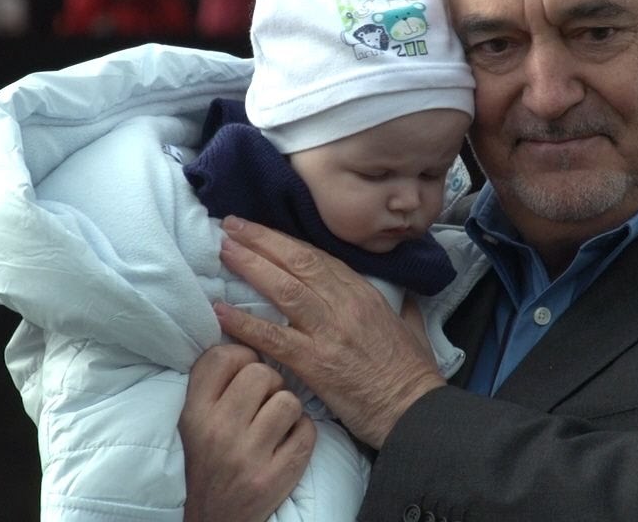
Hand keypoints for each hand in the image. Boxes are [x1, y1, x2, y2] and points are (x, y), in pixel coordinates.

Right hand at [180, 344, 315, 521]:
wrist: (214, 518)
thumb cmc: (208, 459)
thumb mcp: (194, 420)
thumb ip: (214, 381)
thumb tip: (243, 330)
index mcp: (193, 412)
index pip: (225, 355)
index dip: (242, 356)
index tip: (245, 370)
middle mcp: (217, 432)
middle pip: (262, 373)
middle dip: (270, 382)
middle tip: (263, 400)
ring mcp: (248, 456)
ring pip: (289, 400)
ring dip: (288, 408)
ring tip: (275, 423)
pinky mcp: (276, 476)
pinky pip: (308, 430)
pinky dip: (303, 433)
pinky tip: (286, 442)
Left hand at [214, 216, 445, 448]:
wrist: (416, 411)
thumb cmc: (413, 374)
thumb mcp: (412, 328)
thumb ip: (400, 307)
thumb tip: (402, 296)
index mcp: (364, 294)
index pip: (318, 257)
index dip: (284, 240)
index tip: (259, 229)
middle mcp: (345, 305)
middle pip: (297, 262)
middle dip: (261, 240)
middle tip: (231, 226)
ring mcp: (330, 332)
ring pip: (284, 289)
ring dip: (250, 266)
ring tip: (224, 251)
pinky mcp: (316, 363)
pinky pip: (274, 337)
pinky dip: (245, 323)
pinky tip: (221, 311)